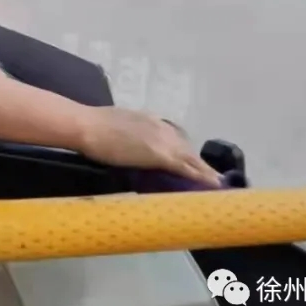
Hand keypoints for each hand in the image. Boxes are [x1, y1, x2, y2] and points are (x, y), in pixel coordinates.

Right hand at [77, 106, 222, 186]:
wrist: (88, 126)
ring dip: (205, 171)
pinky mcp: (161, 156)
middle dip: (198, 163)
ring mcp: (163, 141)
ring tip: (217, 183)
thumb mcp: (119, 124)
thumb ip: (131, 133)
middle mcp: (161, 128)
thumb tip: (132, 144)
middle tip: (211, 177)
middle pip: (187, 148)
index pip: (175, 138)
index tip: (192, 161)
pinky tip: (212, 185)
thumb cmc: (94, 126)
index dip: (185, 151)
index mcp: (150, 120)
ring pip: (191, 158)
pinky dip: (201, 176)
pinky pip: (187, 168)